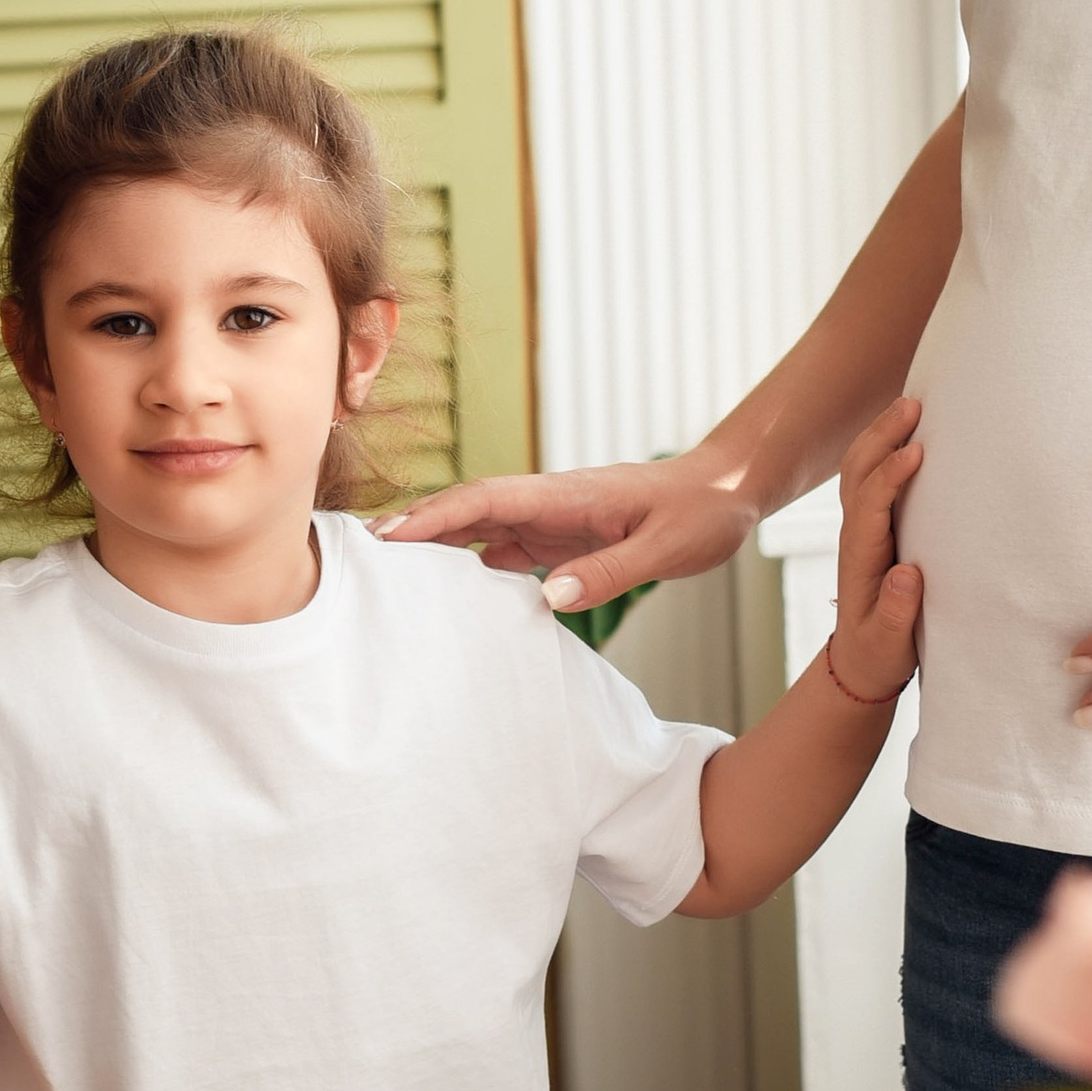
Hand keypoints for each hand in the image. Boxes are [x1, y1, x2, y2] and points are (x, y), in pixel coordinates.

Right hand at [376, 453, 758, 617]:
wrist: (729, 491)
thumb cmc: (702, 513)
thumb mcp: (666, 548)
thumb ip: (609, 572)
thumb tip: (547, 599)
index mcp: (566, 495)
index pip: (486, 499)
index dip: (435, 517)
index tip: (390, 536)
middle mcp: (548, 502)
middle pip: (468, 509)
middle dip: (416, 527)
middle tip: (363, 555)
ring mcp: (551, 518)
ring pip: (479, 528)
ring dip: (436, 546)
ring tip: (389, 577)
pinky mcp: (561, 537)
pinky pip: (504, 547)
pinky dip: (470, 564)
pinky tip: (447, 591)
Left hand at [827, 399, 923, 700]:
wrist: (860, 663)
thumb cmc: (879, 653)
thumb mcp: (889, 643)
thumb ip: (898, 612)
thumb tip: (908, 575)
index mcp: (860, 557)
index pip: (870, 503)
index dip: (890, 475)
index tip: (917, 451)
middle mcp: (856, 534)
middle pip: (859, 471)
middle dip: (882, 435)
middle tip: (913, 403)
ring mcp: (862, 527)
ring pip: (861, 468)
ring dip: (881, 433)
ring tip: (911, 402)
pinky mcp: (875, 527)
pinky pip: (873, 477)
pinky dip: (885, 447)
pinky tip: (907, 429)